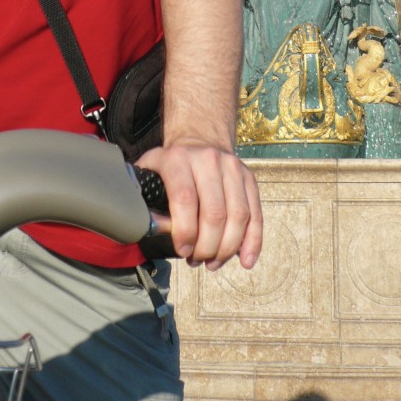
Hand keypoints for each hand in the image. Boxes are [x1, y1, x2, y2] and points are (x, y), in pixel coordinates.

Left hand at [136, 141, 262, 272]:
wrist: (200, 139)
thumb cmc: (172, 163)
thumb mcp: (151, 170)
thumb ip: (145, 197)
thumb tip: (147, 227)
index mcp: (179, 159)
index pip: (185, 199)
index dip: (185, 231)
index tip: (183, 251)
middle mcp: (208, 160)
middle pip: (214, 213)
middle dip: (207, 246)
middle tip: (197, 260)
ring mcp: (232, 168)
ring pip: (238, 216)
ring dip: (227, 248)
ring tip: (214, 262)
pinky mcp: (249, 178)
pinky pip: (255, 213)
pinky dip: (252, 241)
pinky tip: (246, 260)